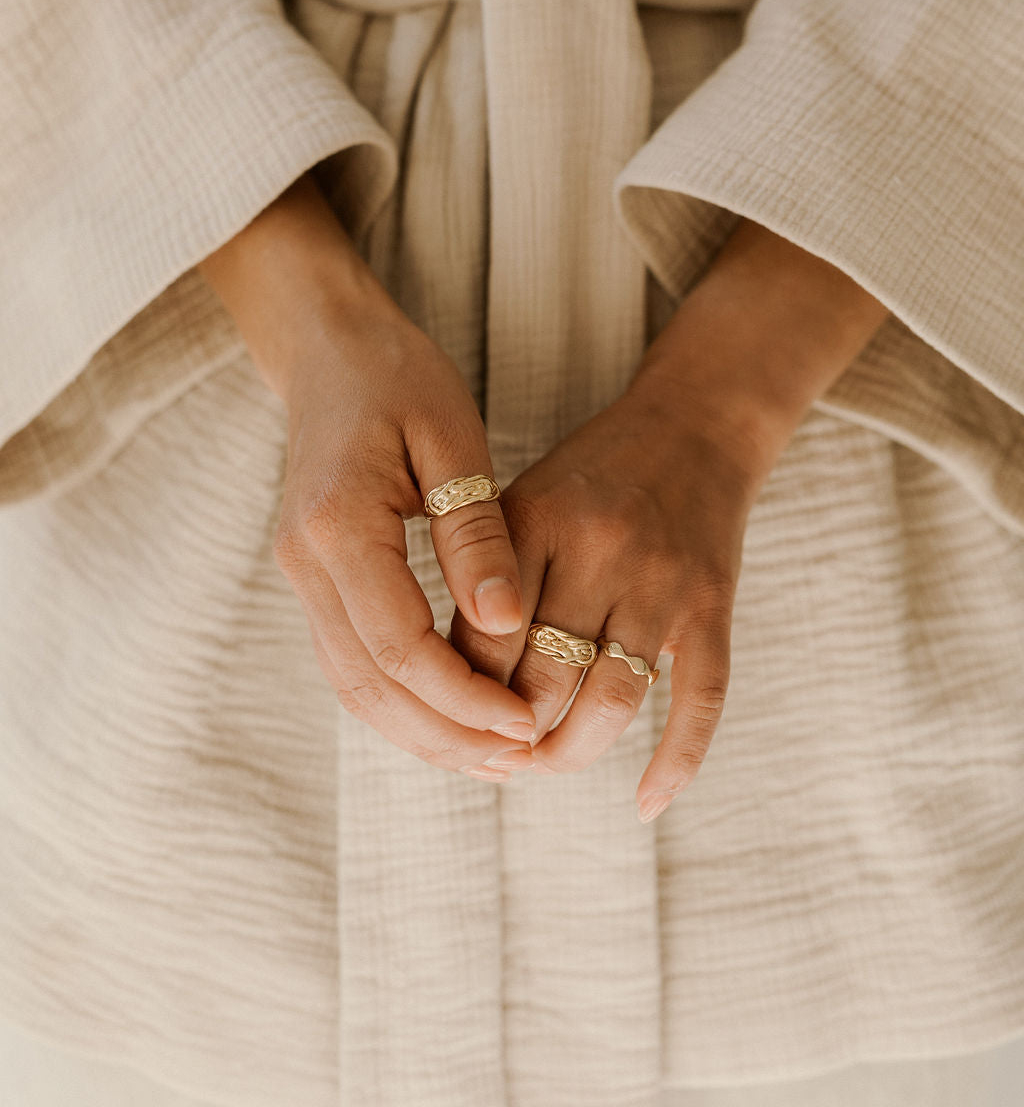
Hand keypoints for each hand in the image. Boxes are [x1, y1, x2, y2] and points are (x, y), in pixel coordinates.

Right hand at [198, 172, 539, 772]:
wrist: (329, 347)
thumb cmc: (396, 376)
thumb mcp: (451, 437)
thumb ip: (476, 532)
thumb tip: (507, 622)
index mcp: (338, 527)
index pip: (399, 647)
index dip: (465, 697)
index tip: (528, 722)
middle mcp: (306, 563)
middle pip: (371, 687)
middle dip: (446, 736)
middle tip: (520, 762)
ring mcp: (302, 575)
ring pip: (356, 686)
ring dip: (423, 731)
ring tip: (496, 758)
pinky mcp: (316, 578)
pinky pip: (354, 661)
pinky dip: (403, 701)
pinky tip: (455, 714)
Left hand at [448, 368, 768, 817]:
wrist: (696, 424)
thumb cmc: (592, 474)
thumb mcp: (524, 502)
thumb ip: (487, 579)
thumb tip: (451, 685)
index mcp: (537, 521)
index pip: (484, 638)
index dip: (463, 695)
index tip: (450, 721)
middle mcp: (599, 551)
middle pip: (544, 679)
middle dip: (512, 736)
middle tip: (493, 760)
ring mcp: (661, 580)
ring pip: (611, 701)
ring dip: (573, 753)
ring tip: (546, 766)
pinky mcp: (712, 604)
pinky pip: (699, 697)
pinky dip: (676, 759)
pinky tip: (646, 801)